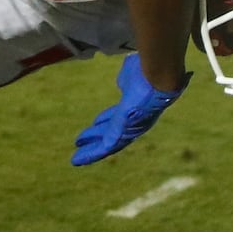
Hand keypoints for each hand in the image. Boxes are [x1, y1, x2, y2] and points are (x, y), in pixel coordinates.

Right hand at [70, 53, 189, 165]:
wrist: (156, 76)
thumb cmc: (146, 72)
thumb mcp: (129, 76)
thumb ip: (125, 81)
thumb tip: (122, 82)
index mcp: (135, 108)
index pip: (116, 118)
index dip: (104, 121)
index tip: (93, 122)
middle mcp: (134, 123)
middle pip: (110, 134)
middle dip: (95, 139)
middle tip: (79, 143)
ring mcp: (129, 130)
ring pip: (106, 145)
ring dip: (90, 151)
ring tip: (76, 159)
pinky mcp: (122, 133)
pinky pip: (105, 147)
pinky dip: (92, 154)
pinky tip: (79, 159)